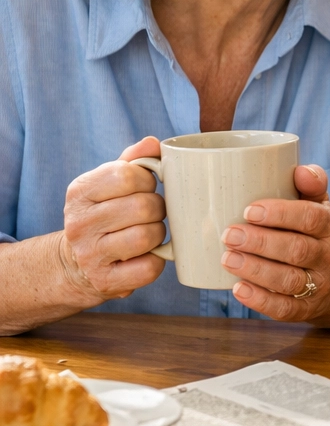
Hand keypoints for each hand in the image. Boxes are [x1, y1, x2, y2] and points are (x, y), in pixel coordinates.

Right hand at [61, 136, 167, 303]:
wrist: (76, 262)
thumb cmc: (104, 212)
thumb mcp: (109, 182)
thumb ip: (133, 160)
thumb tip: (154, 144)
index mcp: (80, 191)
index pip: (127, 175)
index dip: (148, 180)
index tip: (147, 187)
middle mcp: (79, 223)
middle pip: (143, 207)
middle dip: (158, 208)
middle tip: (153, 212)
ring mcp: (89, 255)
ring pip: (146, 236)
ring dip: (158, 233)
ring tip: (149, 231)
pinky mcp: (105, 281)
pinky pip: (149, 267)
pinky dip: (157, 260)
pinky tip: (147, 255)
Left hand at [221, 164, 329, 321]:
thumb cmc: (312, 231)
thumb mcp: (317, 204)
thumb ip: (311, 182)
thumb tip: (300, 170)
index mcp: (329, 226)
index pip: (311, 218)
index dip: (281, 214)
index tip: (249, 210)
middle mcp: (327, 256)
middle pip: (297, 250)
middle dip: (261, 242)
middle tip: (229, 234)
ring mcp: (317, 284)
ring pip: (289, 281)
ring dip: (256, 270)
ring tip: (227, 259)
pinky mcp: (304, 309)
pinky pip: (284, 309)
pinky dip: (260, 301)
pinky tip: (238, 289)